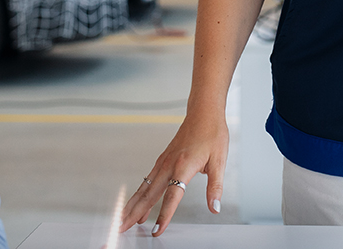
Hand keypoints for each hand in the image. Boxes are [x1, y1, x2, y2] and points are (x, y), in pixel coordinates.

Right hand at [120, 109, 227, 235]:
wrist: (204, 111)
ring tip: (124, 220)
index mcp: (184, 165)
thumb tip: (215, 207)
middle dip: (134, 213)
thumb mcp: (220, 160)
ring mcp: (164, 161)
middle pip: (149, 194)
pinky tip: (138, 203)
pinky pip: (148, 180)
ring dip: (132, 204)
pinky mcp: (162, 159)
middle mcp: (169, 164)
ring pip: (145, 187)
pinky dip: (140, 194)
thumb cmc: (212, 132)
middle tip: (122, 229)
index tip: (157, 230)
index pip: (172, 196)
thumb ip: (216, 186)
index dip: (164, 215)